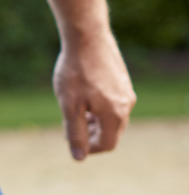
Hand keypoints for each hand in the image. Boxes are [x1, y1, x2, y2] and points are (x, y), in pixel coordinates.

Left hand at [53, 35, 135, 160]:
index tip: (69, 138)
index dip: (88, 147)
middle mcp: (127, 105)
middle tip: (68, 125)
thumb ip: (75, 132)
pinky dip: (98, 108)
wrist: (87, 37)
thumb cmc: (75, 71)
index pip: (107, 144)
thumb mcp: (69, 105)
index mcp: (115, 114)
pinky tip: (82, 96)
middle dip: (90, 134)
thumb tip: (79, 157)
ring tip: (74, 110)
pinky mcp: (123, 81)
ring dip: (94, 121)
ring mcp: (127, 92)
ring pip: (112, 117)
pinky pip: (113, 103)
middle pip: (111, 132)